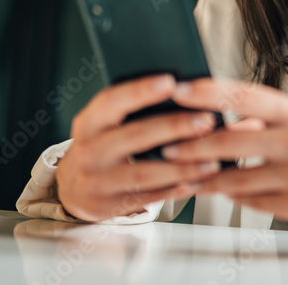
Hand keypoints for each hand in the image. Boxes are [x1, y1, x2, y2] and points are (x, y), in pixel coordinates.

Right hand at [56, 74, 224, 221]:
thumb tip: (180, 92)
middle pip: (136, 135)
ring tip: (213, 159)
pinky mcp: (112, 205)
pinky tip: (199, 181)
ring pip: (147, 172)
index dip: (141, 90)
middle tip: (206, 119)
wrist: (74, 187)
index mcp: (88, 122)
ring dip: (183, 166)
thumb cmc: (102, 143)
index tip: (171, 81)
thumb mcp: (104, 123)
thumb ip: (130, 109)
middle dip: (175, 127)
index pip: (112, 101)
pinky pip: (150, 196)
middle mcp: (89, 151)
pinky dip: (177, 188)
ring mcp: (99, 181)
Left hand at [161, 78, 287, 235]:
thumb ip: (269, 119)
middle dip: (192, 143)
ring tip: (183, 174)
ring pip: (235, 175)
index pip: (246, 95)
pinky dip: (230, 196)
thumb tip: (229, 117)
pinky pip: (251, 200)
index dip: (209, 92)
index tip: (180, 91)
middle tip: (167, 144)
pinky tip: (217, 192)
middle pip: (231, 138)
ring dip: (204, 176)